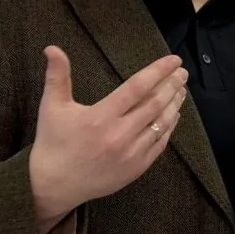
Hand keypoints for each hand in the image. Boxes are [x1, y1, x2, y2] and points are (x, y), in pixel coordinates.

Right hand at [28, 45, 187, 232]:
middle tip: (182, 72)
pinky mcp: (136, 168)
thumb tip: (52, 48)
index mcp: (100, 117)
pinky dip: (169, 127)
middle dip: (172, 85)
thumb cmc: (53, 142)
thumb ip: (57, 76)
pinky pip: (160, 144)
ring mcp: (131, 153)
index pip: (137, 87)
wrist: (53, 186)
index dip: (158, 71)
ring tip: (181, 89)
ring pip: (161, 123)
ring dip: (174, 104)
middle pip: (155, 104)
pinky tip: (173, 115)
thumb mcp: (52, 107)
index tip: (173, 60)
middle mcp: (119, 135)